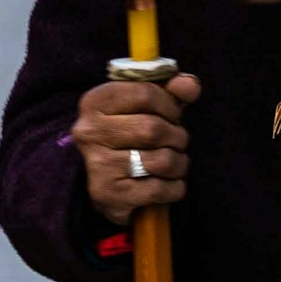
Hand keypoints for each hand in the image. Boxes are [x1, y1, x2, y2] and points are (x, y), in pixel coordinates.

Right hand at [74, 71, 199, 223]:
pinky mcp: (108, 196)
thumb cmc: (132, 135)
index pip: (145, 93)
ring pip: (161, 161)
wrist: (109, 182)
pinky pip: (159, 190)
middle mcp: (89, 132)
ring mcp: (97, 166)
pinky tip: (168, 183)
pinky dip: (174, 188)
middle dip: (177, 136)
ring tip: (175, 162)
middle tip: (178, 141)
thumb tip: (191, 85)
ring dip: (179, 163)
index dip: (170, 105)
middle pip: (154, 128)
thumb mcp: (148, 106)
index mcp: (94, 102)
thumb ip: (171, 90)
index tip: (174, 115)